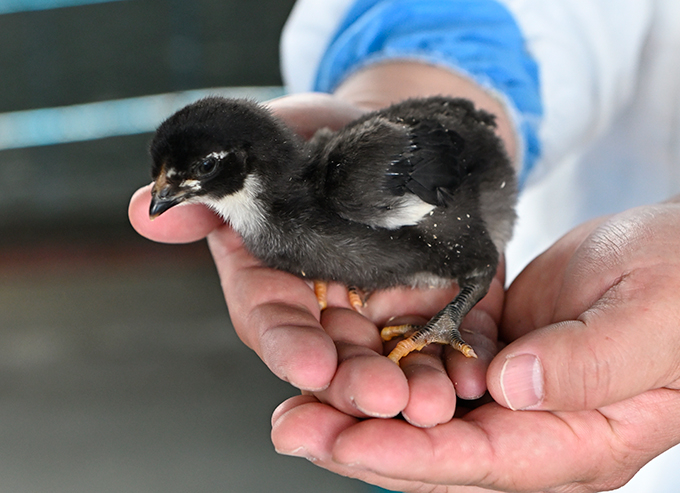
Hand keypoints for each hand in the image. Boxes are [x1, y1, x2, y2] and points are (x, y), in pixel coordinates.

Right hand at [129, 92, 504, 427]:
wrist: (383, 126)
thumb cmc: (311, 136)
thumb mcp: (259, 147)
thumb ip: (213, 186)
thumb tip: (148, 209)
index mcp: (276, 279)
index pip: (273, 321)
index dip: (286, 346)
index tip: (306, 367)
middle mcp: (327, 304)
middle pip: (336, 354)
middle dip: (355, 381)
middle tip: (382, 398)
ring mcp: (383, 308)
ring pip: (393, 358)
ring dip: (412, 384)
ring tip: (432, 401)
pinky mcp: (437, 298)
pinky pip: (450, 335)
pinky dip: (462, 358)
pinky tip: (475, 374)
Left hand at [271, 180, 679, 491]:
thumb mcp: (655, 320)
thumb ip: (590, 361)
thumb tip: (511, 388)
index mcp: (579, 442)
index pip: (482, 462)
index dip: (409, 456)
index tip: (346, 442)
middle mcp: (535, 430)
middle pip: (435, 451)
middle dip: (360, 440)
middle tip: (292, 426)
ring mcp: (511, 395)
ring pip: (422, 414)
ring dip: (359, 406)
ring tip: (294, 398)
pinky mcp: (493, 354)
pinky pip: (431, 366)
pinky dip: (385, 363)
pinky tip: (337, 351)